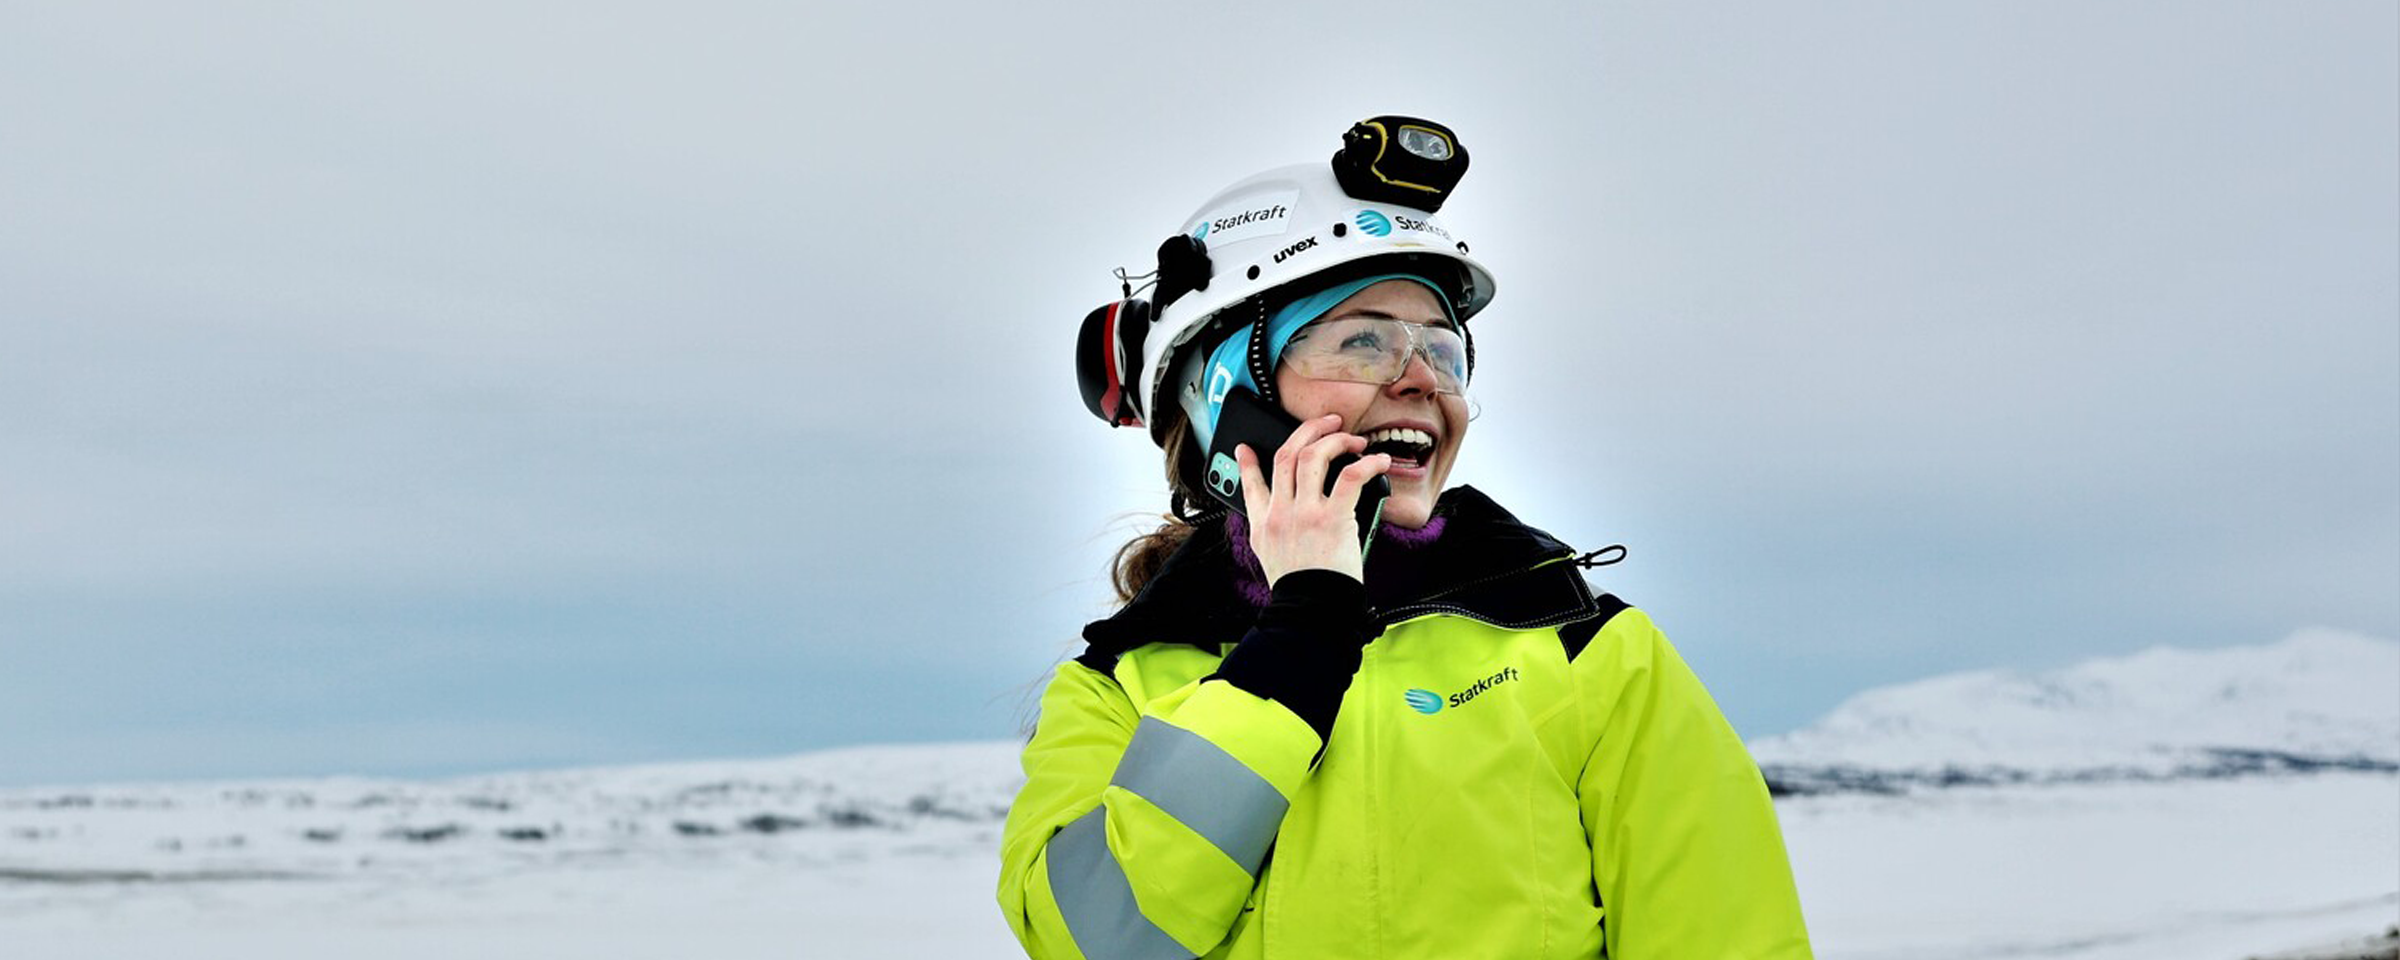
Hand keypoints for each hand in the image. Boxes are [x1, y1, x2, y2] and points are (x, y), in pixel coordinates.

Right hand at [1234, 414, 1392, 586]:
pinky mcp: (1331, 519)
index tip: (1245, 448)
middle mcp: (1280, 512)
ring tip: (1355, 440)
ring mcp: (1304, 513)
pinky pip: (1350, 477)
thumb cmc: (1301, 591)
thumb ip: (1274, 533)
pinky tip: (1379, 461)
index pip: (1248, 484)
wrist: (1311, 610)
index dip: (1245, 462)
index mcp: (1263, 524)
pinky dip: (1367, 463)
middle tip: (1328, 423)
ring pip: (1313, 456)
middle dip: (1309, 430)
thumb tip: (1287, 516)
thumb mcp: (1271, 559)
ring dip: (1336, 440)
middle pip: (1286, 454)